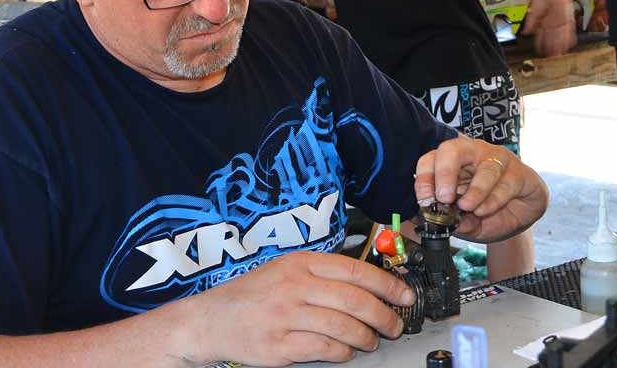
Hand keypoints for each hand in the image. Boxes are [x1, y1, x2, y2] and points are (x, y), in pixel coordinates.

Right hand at [187, 251, 411, 365]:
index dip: (388, 284)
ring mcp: (286, 316)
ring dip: (366, 338)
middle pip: (356, 300)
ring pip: (344, 327)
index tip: (405, 295)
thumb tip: (368, 284)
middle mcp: (294, 286)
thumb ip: (321, 274)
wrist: (210, 319)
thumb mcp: (285, 270)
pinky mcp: (280, 345)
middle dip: (384, 316)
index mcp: (300, 263)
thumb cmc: (252, 295)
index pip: (355, 270)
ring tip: (371, 341)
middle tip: (394, 325)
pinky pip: (324, 349)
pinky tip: (346, 352)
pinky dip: (343, 353)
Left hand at [414, 137, 548, 243]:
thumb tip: (441, 224)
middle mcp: (472, 154)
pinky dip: (493, 200)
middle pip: (453, 149)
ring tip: (467, 207)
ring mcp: (497, 160)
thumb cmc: (488, 209)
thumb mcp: (465, 221)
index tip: (425, 200)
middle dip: (445, 172)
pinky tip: (484, 210)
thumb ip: (454, 221)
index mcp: (452, 162)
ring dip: (474, 190)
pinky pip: (505, 183)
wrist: (521, 215)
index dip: (424, 178)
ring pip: (485, 168)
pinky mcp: (519, 173)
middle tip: (444, 197)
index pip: (430, 159)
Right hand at [522, 0, 575, 56]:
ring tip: (558, 54)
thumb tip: (525, 33)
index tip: (541, 51)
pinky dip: (569, 37)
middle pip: (553, 37)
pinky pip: (570, 29)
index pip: (544, 35)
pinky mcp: (568, 17)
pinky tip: (569, 45)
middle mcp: (555, 21)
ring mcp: (562, 20)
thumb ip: (530, 23)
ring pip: (561, 36)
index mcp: (546, 20)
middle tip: (551, 56)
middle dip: (552, 47)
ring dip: (560, 45)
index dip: (542, 43)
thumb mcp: (534, 11)